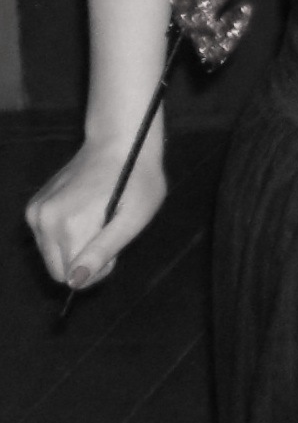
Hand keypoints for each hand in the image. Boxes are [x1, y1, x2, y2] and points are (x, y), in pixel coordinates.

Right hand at [25, 138, 165, 290]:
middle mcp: (45, 220)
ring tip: (98, 217)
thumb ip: (102, 251)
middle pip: (58, 269)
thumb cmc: (137, 179)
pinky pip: (46, 238)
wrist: (120, 140)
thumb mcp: (133, 218)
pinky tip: (84, 210)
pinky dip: (65, 232)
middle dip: (83, 260)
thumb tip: (75, 281)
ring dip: (75, 245)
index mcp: (69, 226)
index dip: (97, 269)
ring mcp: (36, 211)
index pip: (72, 278)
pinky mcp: (35, 205)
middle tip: (107, 230)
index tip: (114, 244)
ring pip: (51, 255)